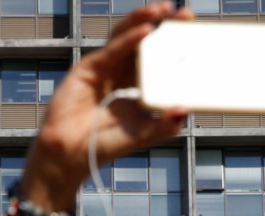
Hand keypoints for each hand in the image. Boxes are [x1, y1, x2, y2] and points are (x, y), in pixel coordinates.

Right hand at [22, 2, 191, 209]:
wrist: (70, 154)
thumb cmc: (103, 145)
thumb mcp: (142, 135)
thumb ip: (164, 125)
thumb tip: (185, 110)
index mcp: (138, 86)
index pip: (160, 58)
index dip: (175, 43)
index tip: (194, 31)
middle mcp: (123, 73)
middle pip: (146, 41)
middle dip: (165, 24)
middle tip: (186, 13)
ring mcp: (106, 68)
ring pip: (127, 36)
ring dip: (144, 19)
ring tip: (163, 9)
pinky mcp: (89, 68)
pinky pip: (113, 49)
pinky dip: (129, 38)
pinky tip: (146, 30)